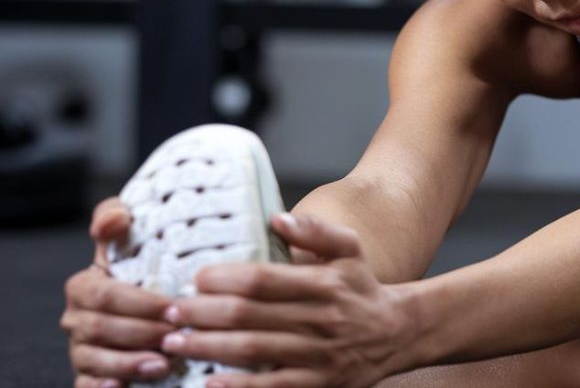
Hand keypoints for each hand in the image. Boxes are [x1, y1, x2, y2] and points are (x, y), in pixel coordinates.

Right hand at [61, 197, 174, 386]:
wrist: (148, 309)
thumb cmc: (142, 272)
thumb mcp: (130, 242)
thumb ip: (117, 220)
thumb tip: (115, 218)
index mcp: (84, 287)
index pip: (105, 295)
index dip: (139, 303)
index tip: (173, 307)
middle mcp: (77, 320)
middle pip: (102, 328)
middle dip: (141, 333)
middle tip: (176, 335)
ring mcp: (81, 350)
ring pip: (97, 359)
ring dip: (130, 362)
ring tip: (164, 364)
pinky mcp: (89, 376)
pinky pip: (87, 385)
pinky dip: (104, 386)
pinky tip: (123, 386)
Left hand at [161, 213, 416, 387]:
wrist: (399, 333)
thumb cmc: (363, 289)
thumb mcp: (350, 250)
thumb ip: (317, 231)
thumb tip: (276, 219)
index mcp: (324, 284)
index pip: (264, 279)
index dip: (225, 278)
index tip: (195, 278)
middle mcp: (321, 319)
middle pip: (251, 316)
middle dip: (203, 314)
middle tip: (168, 312)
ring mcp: (319, 356)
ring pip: (254, 351)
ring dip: (209, 347)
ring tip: (175, 341)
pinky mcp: (319, 384)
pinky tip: (208, 382)